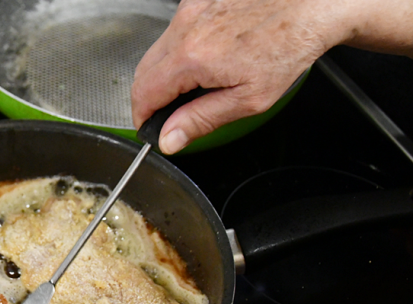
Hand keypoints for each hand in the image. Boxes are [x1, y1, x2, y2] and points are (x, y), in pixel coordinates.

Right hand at [131, 0, 412, 153]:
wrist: (310, 6)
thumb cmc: (287, 48)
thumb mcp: (248, 100)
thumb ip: (200, 120)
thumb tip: (168, 139)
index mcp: (192, 58)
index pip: (143, 94)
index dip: (142, 117)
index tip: (150, 129)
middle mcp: (184, 29)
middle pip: (144, 72)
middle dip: (151, 97)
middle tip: (170, 115)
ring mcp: (189, 10)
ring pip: (157, 51)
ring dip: (165, 73)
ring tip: (196, 84)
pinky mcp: (197, 0)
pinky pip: (174, 32)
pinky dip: (180, 50)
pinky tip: (207, 56)